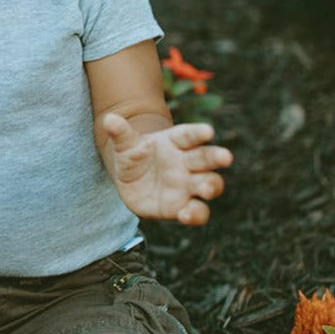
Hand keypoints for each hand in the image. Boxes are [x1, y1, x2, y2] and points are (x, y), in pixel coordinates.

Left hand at [102, 112, 232, 225]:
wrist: (131, 180)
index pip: (189, 134)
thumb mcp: (124, 144)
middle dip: (216, 157)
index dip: (198, 132)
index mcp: (175, 141)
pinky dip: (195, 213)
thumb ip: (120, 133)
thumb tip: (108, 119)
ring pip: (209, 183)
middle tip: (225, 157)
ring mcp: (188, 185)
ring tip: (205, 189)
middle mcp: (187, 162)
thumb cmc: (133, 156)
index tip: (208, 131)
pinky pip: (197, 211)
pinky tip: (186, 214)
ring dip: (211, 186)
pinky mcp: (182, 206)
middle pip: (206, 158)